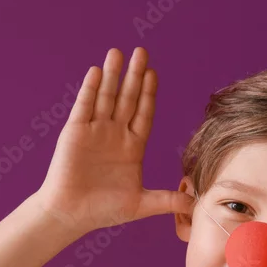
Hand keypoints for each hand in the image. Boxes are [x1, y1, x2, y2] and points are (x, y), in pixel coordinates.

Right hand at [34, 47, 190, 235]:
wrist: (71, 215)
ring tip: (118, 52)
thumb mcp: (141, 204)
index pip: (143, 113)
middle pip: (127, 99)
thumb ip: (167, 200)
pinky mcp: (75, 133)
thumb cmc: (103, 210)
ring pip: (106, 97)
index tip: (154, 73)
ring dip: (112, 75)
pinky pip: (84, 107)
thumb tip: (196, 203)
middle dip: (134, 76)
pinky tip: (97, 72)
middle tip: (141, 52)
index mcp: (132, 148)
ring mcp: (94, 131)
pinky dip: (90, 90)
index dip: (148, 94)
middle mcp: (114, 135)